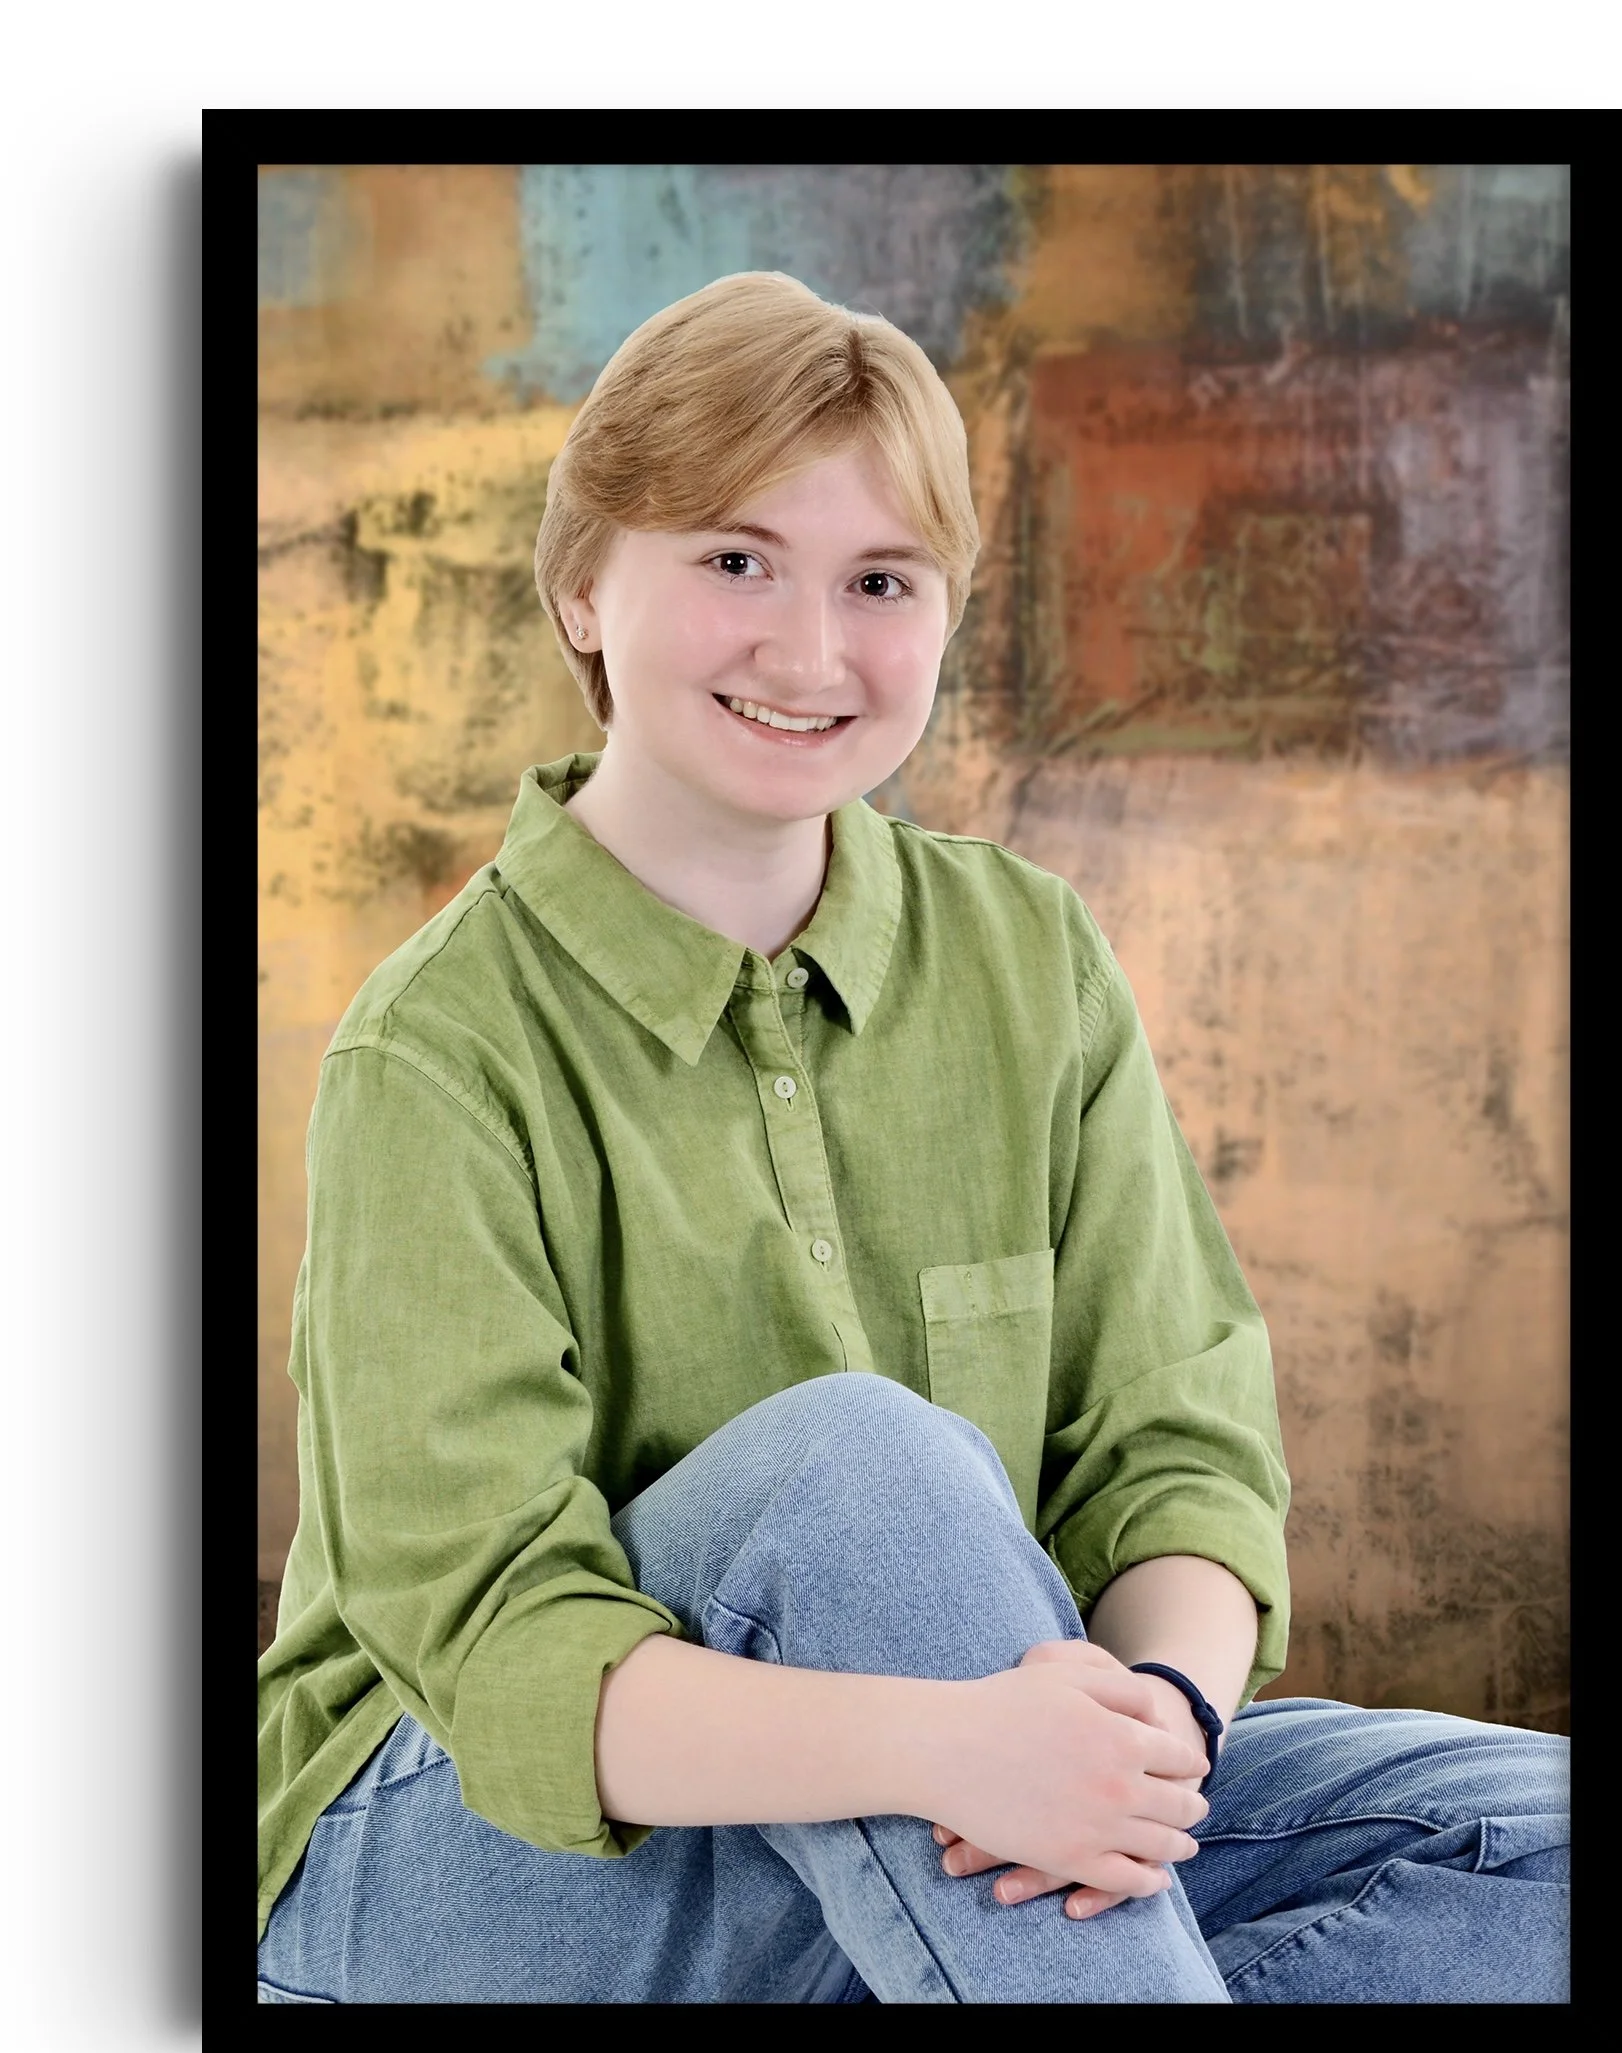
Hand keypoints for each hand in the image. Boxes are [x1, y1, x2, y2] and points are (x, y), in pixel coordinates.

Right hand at [926, 1639, 1208, 1911]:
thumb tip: (1157, 1715)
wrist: (948, 1748)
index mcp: (1123, 1738)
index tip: (1194, 1767)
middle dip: (1192, 1807)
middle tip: (1198, 1809)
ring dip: (1180, 1846)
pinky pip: (1126, 1881)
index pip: (1177, 1757)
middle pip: (1177, 1805)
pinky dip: (1148, 1883)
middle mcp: (1121, 1787)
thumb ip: (1121, 1690)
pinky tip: (1154, 1880)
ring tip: (1185, 1846)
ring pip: (1160, 1846)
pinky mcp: (1071, 1860)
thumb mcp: (1068, 1674)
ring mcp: (1098, 1828)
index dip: (1188, 1762)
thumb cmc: (1004, 1704)